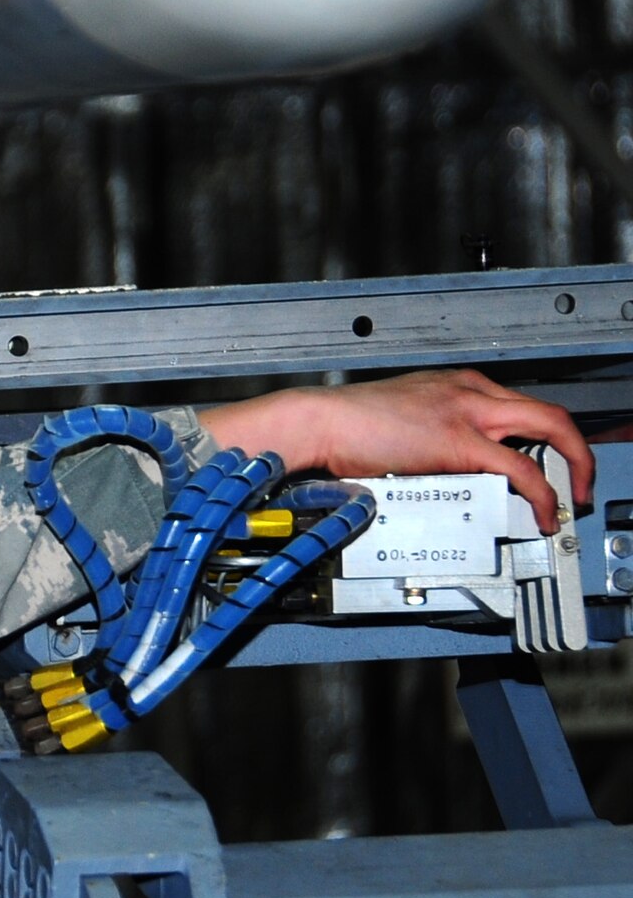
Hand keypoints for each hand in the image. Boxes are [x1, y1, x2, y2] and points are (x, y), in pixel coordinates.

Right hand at [202, 369, 592, 532]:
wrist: (318, 422)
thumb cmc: (344, 425)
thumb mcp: (401, 419)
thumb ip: (432, 435)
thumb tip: (447, 466)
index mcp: (455, 385)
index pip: (520, 406)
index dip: (543, 438)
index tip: (547, 462)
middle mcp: (470, 391)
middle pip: (549, 413)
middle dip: (577, 451)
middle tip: (578, 482)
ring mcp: (468, 412)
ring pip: (549, 429)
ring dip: (571, 468)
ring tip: (566, 502)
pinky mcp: (460, 441)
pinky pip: (519, 469)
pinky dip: (540, 493)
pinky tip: (540, 512)